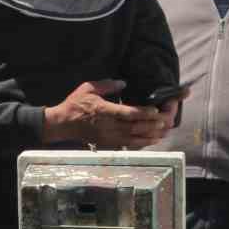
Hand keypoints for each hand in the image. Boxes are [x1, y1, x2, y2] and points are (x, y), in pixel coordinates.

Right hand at [42, 80, 169, 148]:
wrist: (62, 124)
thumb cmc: (75, 104)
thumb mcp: (88, 88)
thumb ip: (107, 85)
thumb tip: (123, 83)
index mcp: (103, 111)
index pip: (127, 113)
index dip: (143, 113)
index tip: (155, 111)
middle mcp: (107, 126)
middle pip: (134, 127)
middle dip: (151, 125)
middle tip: (166, 121)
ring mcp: (108, 137)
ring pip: (133, 138)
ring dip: (149, 136)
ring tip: (163, 133)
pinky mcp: (107, 144)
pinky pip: (127, 145)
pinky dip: (140, 144)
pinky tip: (150, 141)